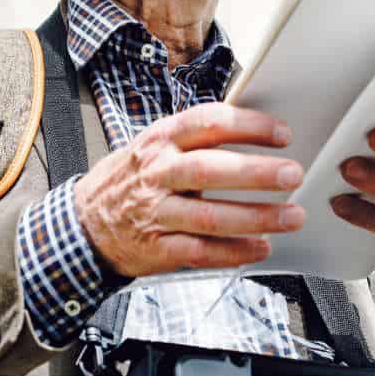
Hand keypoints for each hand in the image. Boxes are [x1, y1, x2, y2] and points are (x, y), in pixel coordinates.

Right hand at [74, 103, 306, 276]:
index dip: (248, 126)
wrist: (82, 225)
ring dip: (256, 218)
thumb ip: (194, 139)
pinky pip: (200, 252)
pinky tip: (260, 247)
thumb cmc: (128, 180)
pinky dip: (234, 251)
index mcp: (160, 140)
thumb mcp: (152, 146)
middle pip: (210, 170)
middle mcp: (157, 174)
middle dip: (256, 172)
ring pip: (210, 216)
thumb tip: (252, 128)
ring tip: (291, 216)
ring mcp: (155, 213)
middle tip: (292, 174)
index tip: (282, 133)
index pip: (208, 123)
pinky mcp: (156, 248)